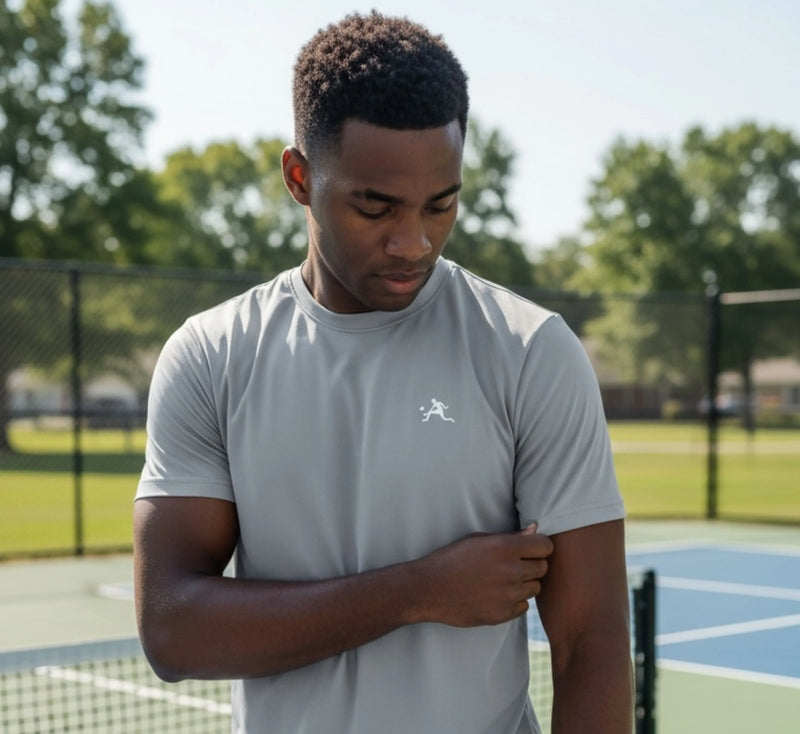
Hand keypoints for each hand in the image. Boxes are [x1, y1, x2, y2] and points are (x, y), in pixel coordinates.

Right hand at [415, 525, 552, 626]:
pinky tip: (496, 594)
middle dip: (532, 564)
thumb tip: (535, 529)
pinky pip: (523, 606)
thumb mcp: (478, 539)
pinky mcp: (503, 614)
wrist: (429, 588)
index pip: (545, 546)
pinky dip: (514, 601)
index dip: (538, 546)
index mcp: (505, 547)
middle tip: (513, 564)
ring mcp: (508, 595)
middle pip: (543, 567)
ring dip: (524, 583)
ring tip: (502, 580)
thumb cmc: (452, 558)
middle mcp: (511, 570)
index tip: (528, 549)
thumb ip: (510, 536)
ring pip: (535, 588)